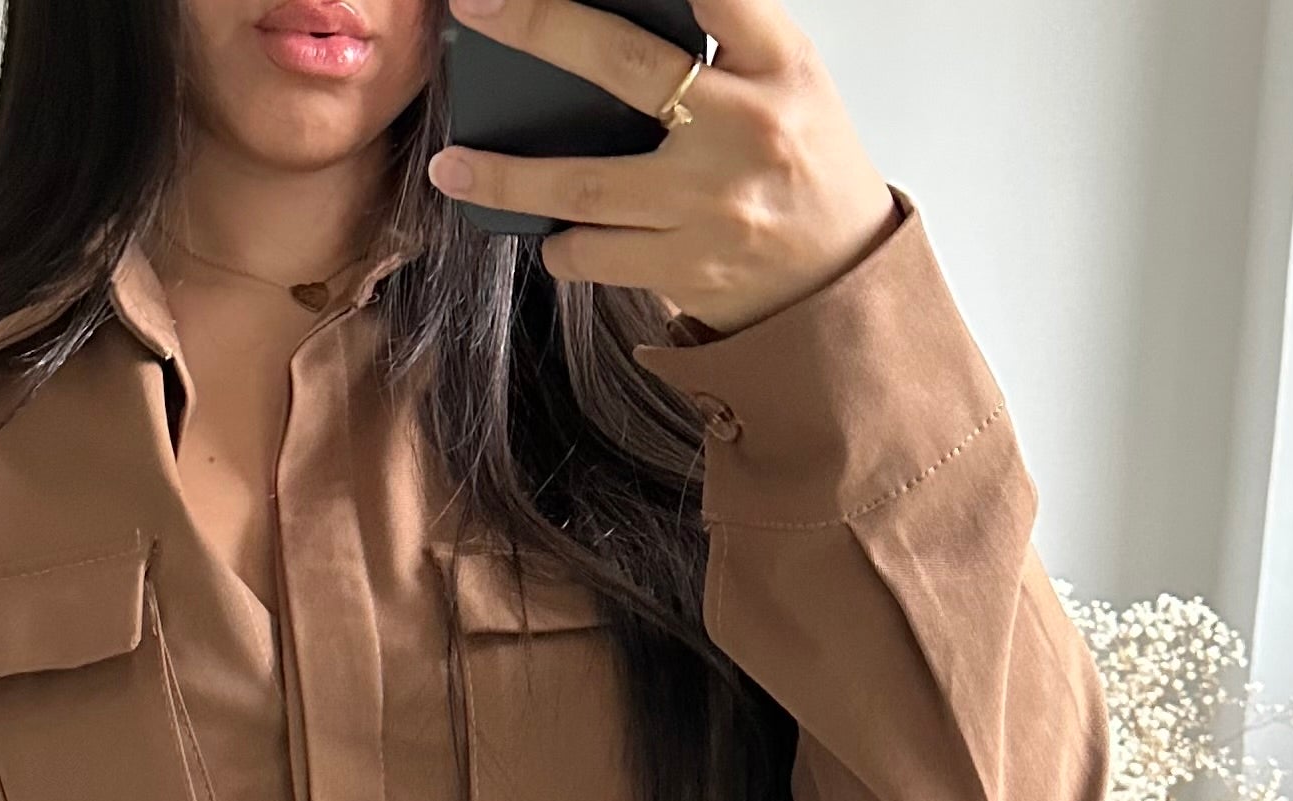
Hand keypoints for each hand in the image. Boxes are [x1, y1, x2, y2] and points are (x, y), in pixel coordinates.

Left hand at [431, 0, 898, 333]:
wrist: (839, 281)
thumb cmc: (802, 165)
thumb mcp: (785, 80)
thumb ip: (721, 40)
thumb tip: (610, 16)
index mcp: (778, 64)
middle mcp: (746, 128)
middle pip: (626, 67)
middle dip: (541, 29)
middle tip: (476, 5)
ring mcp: (711, 206)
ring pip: (586, 186)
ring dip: (507, 178)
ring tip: (453, 168)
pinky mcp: (685, 270)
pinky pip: (595, 255)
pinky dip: (561, 243)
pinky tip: (551, 232)